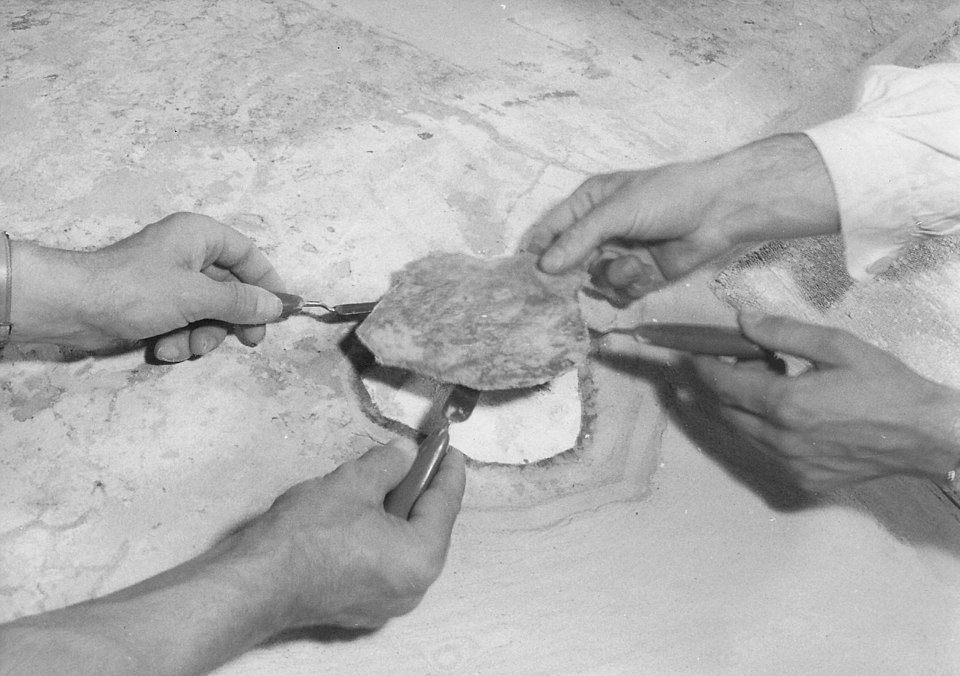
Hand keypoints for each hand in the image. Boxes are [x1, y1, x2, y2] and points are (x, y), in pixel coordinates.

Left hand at [10, 212, 284, 360]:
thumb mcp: (197, 297)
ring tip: (182, 347)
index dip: (267, 283)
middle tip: (246, 342)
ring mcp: (171, 282)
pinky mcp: (155, 306)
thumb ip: (241, 303)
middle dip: (230, 320)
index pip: (249, 255)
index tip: (280, 311)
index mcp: (200, 236)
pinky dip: (178, 339)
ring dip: (201, 336)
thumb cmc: (136, 290)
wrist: (73, 308)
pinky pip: (184, 323)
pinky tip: (162, 349)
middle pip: (231, 290)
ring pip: (209, 313)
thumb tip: (278, 306)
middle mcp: (188, 255)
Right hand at [243, 441, 466, 628]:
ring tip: (377, 484)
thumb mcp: (355, 482)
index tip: (449, 448)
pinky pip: (383, 562)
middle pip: (427, 526)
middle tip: (412, 459)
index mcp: (421, 557)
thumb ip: (390, 464)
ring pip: (403, 545)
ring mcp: (387, 602)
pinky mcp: (361, 607)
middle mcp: (413, 587)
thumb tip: (406, 454)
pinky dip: (378, 537)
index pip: (446, 504)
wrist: (257, 583)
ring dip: (395, 513)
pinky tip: (359, 516)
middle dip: (418, 489)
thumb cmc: (308, 534)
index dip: (448, 469)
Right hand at [526, 134, 838, 298]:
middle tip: (568, 287)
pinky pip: (620, 292)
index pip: (551, 230)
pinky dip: (631, 286)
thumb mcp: (615, 210)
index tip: (525, 274)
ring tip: (633, 265)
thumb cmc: (665, 196)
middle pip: (569, 263)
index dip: (537, 251)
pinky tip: (645, 273)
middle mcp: (600, 231)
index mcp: (588, 205)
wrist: (719, 210)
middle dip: (573, 275)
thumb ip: (578, 239)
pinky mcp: (641, 276)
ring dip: (612, 276)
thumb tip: (543, 267)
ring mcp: (620, 254)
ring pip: (596, 280)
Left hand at [694, 312, 959, 491]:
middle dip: (724, 385)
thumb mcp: (837, 346)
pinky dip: (766, 430)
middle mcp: (781, 440)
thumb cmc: (885, 385)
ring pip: (745, 434)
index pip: (723, 385)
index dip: (704, 368)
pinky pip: (769, 453)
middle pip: (727, 411)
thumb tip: (741, 320)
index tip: (696, 354)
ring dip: (745, 408)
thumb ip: (783, 333)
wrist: (925, 436)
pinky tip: (792, 412)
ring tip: (774, 382)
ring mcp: (791, 465)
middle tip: (742, 362)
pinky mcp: (805, 481)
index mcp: (786, 403)